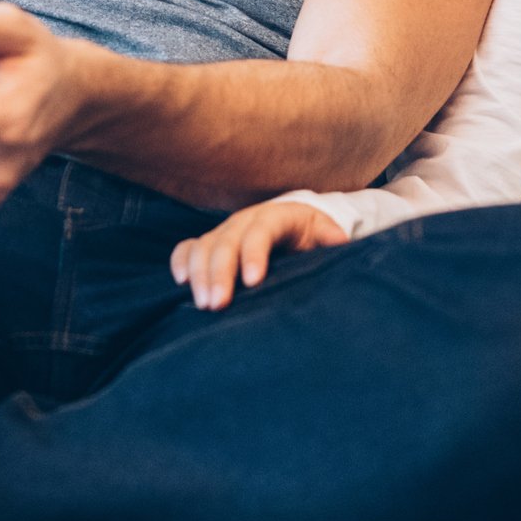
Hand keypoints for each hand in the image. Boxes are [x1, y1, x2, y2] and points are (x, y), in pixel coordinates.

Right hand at [170, 201, 348, 310]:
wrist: (292, 223)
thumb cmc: (310, 234)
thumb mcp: (325, 233)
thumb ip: (331, 238)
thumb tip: (340, 242)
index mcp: (276, 216)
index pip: (261, 230)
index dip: (254, 253)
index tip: (253, 281)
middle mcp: (245, 221)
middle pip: (226, 242)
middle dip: (220, 273)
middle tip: (218, 304)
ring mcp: (224, 231)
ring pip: (203, 246)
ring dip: (199, 274)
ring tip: (203, 304)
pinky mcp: (210, 243)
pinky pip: (187, 247)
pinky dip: (181, 262)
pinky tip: (181, 283)